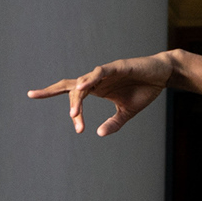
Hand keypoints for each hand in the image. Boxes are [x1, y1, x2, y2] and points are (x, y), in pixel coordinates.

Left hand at [27, 53, 173, 136]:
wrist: (163, 75)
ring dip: (78, 98)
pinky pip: (100, 72)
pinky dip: (91, 78)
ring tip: (74, 114)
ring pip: (84, 82)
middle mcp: (96, 79)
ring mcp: (105, 72)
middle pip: (70, 86)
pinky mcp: (117, 66)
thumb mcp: (128, 111)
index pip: (70, 91)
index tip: (38, 100)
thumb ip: (114, 122)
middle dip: (53, 92)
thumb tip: (100, 134)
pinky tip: (83, 86)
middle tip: (46, 104)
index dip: (53, 94)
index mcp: (97, 88)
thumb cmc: (145, 90)